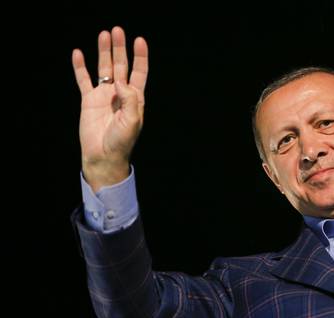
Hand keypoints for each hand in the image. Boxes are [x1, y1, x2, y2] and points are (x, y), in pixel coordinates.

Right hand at [72, 26, 147, 191]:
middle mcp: (120, 94)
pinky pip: (83, 80)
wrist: (103, 156)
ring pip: (103, 68)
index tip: (139, 40)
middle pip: (121, 65)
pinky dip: (80, 67)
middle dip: (120, 48)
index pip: (139, 72)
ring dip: (104, 52)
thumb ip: (129, 99)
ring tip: (103, 34)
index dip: (140, 57)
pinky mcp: (88, 101)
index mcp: (134, 98)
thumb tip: (120, 81)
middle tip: (117, 30)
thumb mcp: (132, 121)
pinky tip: (78, 53)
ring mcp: (103, 96)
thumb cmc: (121, 142)